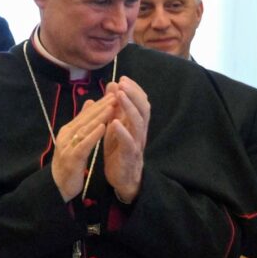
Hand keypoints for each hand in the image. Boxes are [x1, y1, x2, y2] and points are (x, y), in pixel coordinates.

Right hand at [49, 94, 110, 201]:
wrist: (59, 186)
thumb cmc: (70, 163)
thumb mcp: (76, 141)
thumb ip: (82, 122)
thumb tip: (90, 102)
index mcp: (68, 131)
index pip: (86, 114)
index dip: (100, 103)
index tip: (113, 94)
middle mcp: (66, 136)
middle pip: (86, 118)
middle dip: (101, 106)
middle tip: (115, 95)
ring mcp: (67, 147)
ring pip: (85, 129)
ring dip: (99, 117)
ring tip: (112, 107)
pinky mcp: (71, 159)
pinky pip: (83, 144)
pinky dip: (93, 135)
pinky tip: (103, 127)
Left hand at [100, 80, 148, 201]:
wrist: (123, 179)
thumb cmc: (119, 151)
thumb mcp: (116, 126)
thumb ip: (116, 108)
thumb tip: (113, 85)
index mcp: (137, 124)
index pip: (141, 102)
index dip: (134, 90)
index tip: (123, 78)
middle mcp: (140, 132)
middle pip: (143, 109)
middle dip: (133, 94)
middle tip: (123, 82)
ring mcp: (137, 144)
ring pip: (138, 123)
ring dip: (129, 108)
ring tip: (120, 96)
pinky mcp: (129, 156)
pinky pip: (129, 142)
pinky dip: (122, 132)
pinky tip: (114, 123)